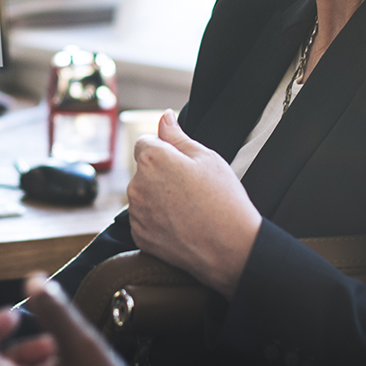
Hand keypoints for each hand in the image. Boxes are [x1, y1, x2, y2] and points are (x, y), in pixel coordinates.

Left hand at [128, 109, 262, 296]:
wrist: (229, 248)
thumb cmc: (223, 200)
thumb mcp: (207, 158)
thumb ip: (178, 136)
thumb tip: (164, 118)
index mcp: (152, 160)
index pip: (146, 142)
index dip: (166, 149)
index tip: (184, 164)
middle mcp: (137, 185)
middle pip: (144, 170)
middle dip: (161, 173)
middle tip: (192, 187)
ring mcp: (136, 213)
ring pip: (144, 194)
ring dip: (158, 196)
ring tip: (189, 207)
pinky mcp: (139, 236)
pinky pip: (144, 219)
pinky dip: (158, 219)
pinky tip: (182, 223)